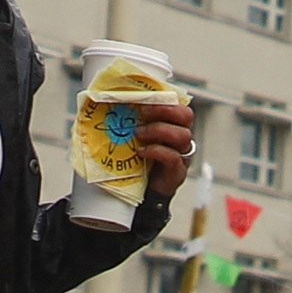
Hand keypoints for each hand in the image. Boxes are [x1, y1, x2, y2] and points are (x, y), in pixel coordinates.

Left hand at [121, 96, 197, 213]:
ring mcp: (182, 155)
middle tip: (143, 112)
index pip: (179, 105)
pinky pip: (173, 157)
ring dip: (158, 130)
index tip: (143, 100)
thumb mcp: (136, 137)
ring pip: (182, 135)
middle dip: (164, 110)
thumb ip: (131, 121)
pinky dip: (156, 151)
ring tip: (138, 134)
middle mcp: (181, 138)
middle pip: (186, 116)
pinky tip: (141, 152)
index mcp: (173, 125)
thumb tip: (106, 102)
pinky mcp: (177, 172)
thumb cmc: (139, 160)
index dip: (164, 100)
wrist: (145, 192)